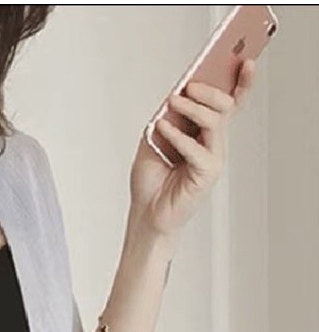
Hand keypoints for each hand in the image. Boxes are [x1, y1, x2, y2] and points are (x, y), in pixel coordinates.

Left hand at [129, 58, 256, 236]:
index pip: (227, 104)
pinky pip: (197, 149)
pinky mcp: (207, 174)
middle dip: (209, 91)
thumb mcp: (152, 140)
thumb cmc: (150, 180)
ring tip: (174, 102)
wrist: (145, 213)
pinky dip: (178, 136)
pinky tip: (162, 129)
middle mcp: (211, 144)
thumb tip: (176, 95)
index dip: (240, 83)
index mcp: (202, 133)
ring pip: (215, 122)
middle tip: (189, 86)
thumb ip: (165, 118)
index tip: (244, 60)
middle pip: (225, 107)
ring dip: (193, 108)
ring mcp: (212, 158)